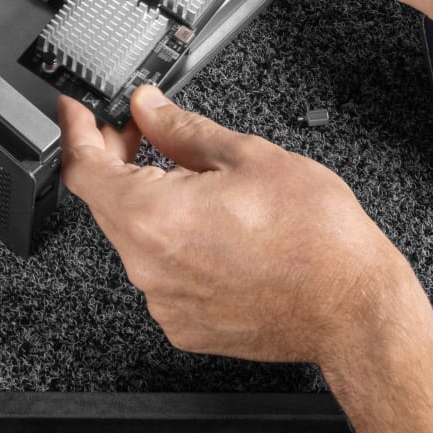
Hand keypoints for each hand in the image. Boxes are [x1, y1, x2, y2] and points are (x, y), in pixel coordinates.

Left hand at [57, 86, 417, 366]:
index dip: (77, 130)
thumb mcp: (249, 156)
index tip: (78, 110)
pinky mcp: (185, 325)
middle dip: (118, 160)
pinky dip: (171, 244)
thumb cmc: (318, 239)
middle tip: (142, 130)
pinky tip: (210, 227)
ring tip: (195, 181)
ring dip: (148, 202)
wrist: (354, 309)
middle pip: (106, 201)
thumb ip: (183, 128)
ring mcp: (165, 302)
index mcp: (155, 217)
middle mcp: (149, 266)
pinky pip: (159, 273)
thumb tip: (149, 107)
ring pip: (134, 237)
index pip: (83, 168)